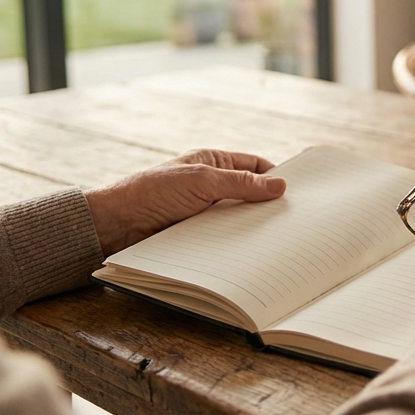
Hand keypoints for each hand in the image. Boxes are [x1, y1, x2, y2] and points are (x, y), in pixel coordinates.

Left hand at [84, 149, 286, 254]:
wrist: (116, 224)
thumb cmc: (152, 192)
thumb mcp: (201, 181)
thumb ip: (241, 183)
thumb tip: (280, 186)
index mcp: (213, 162)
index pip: (255, 165)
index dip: (276, 176)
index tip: (298, 191)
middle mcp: (210, 185)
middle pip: (250, 194)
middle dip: (268, 205)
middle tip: (293, 220)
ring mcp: (204, 211)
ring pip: (238, 218)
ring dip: (252, 227)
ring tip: (276, 239)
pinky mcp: (197, 234)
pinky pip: (224, 237)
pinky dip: (236, 243)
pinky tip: (250, 252)